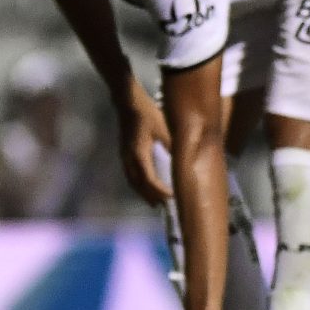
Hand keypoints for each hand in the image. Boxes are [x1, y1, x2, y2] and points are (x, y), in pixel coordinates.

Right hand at [116, 81, 170, 207]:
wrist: (128, 103)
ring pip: (132, 181)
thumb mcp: (164, 128)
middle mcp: (129, 158)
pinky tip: (145, 186)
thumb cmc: (147, 114)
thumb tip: (185, 160)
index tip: (171, 197)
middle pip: (138, 184)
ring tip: (154, 202)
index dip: (159, 191)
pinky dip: (138, 184)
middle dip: (151, 196)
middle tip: (164, 206)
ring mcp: (124, 157)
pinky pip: (130, 175)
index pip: (149, 179)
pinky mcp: (123, 154)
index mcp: (139, 153)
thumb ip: (173, 146)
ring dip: (143, 193)